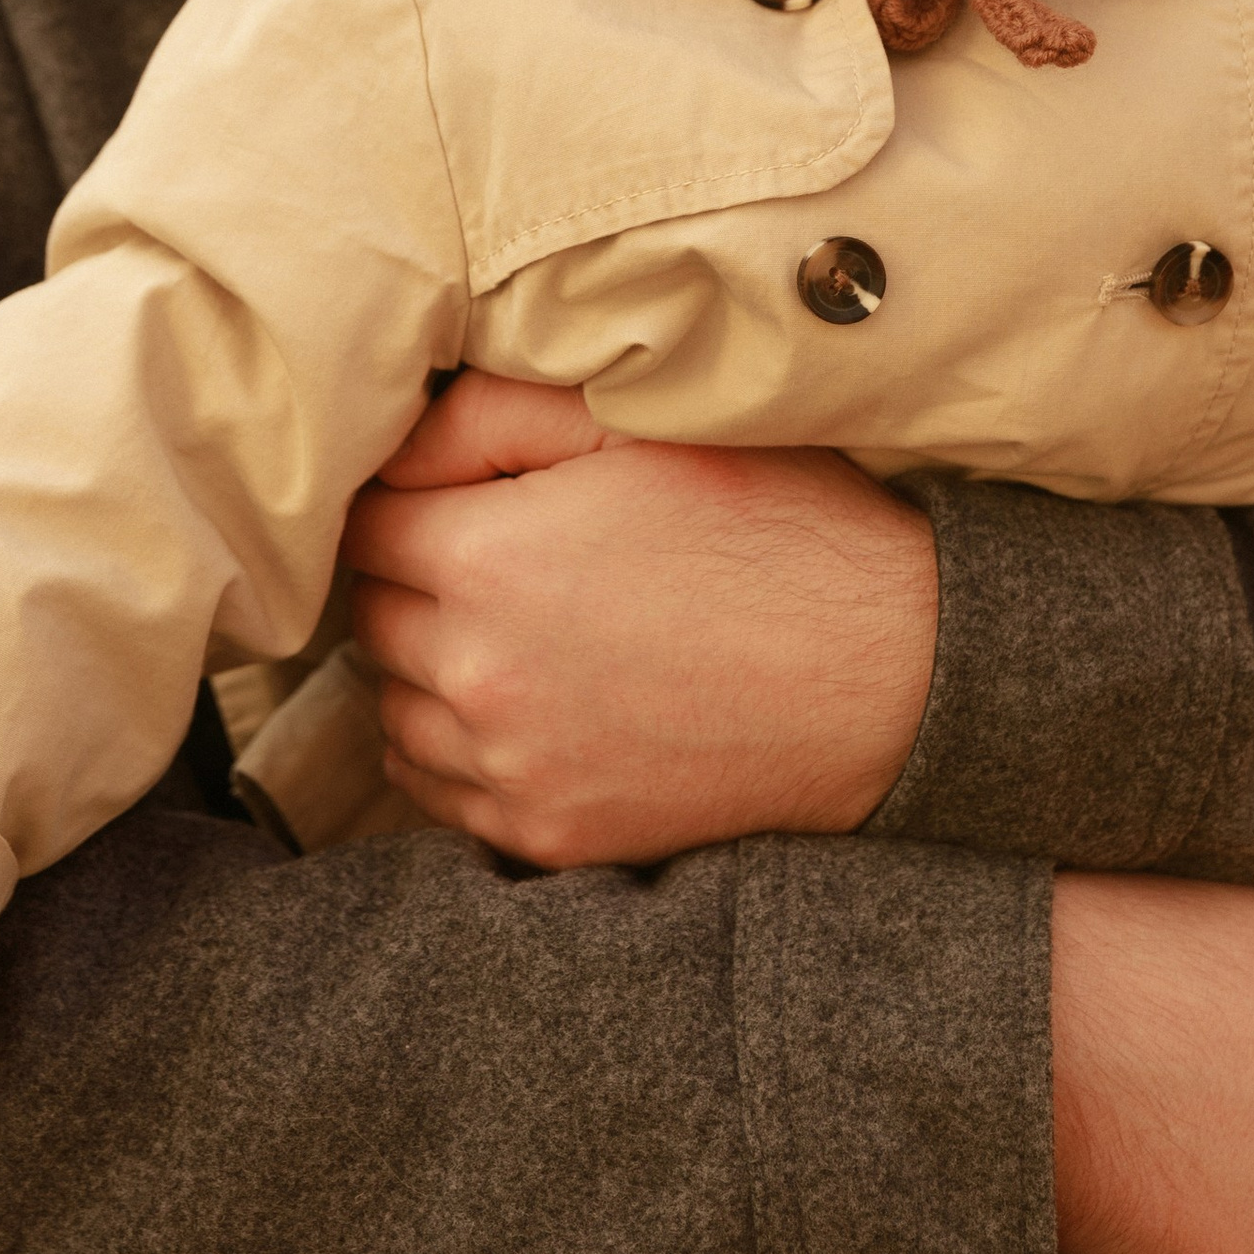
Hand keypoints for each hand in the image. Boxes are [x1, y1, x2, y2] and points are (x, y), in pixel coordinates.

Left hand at [342, 373, 938, 867]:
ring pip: (396, 714)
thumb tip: (392, 445)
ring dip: (429, 672)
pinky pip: (441, 795)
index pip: (364, 528)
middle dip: (418, 582)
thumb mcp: (635, 428)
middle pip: (374, 622)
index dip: (409, 501)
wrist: (889, 676)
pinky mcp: (548, 838)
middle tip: (499, 558)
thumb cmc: (773, 528)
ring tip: (518, 635)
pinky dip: (461, 752)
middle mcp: (476, 675)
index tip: (460, 498)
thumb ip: (489, 416)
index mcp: (485, 560)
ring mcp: (510, 770)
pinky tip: (531, 710)